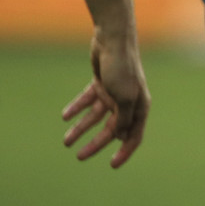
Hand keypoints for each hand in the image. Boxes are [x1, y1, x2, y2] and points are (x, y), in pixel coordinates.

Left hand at [62, 30, 150, 168]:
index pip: (133, 135)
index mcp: (139, 106)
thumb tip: (122, 136)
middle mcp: (127, 102)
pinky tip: (65, 116)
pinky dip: (77, 108)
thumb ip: (123, 118)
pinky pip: (87, 100)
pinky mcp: (101, 83)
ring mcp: (114, 92)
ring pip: (96, 117)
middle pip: (111, 129)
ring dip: (81, 129)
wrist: (113, 40)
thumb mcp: (123, 98)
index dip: (124, 151)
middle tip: (79, 156)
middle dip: (96, 143)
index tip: (112, 165)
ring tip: (66, 141)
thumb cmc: (122, 69)